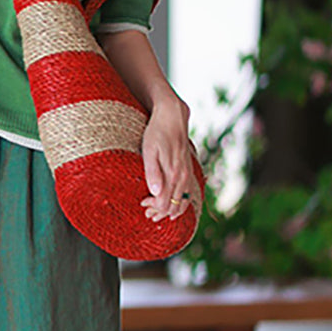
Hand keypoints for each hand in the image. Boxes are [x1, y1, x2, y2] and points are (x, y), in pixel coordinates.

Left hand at [139, 96, 194, 221]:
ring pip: (182, 203)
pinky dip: (179, 204)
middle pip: (173, 206)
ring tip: (155, 211)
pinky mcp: (189, 171)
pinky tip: (171, 204)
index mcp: (173, 174)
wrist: (172, 118)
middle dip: (159, 213)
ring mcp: (188, 175)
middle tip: (146, 212)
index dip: (153, 208)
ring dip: (169, 210)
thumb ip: (152, 172)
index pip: (164, 203)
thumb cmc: (157, 133)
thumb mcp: (149, 151)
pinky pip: (188, 195)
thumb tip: (155, 193)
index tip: (142, 204)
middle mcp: (183, 177)